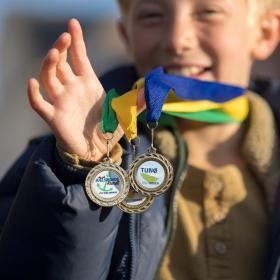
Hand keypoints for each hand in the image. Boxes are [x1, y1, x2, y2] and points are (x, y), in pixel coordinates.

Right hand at [27, 19, 125, 160]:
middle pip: (61, 63)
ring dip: (49, 65)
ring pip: (49, 78)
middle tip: (65, 36)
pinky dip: (33, 94)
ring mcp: (62, 102)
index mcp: (89, 83)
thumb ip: (137, 102)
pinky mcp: (55, 118)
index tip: (73, 23)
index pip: (80, 57)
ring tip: (55, 53)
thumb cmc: (109, 129)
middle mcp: (73, 89)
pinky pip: (39, 104)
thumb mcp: (125, 114)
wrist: (98, 150)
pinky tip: (32, 82)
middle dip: (62, 48)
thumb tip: (152, 89)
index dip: (76, 40)